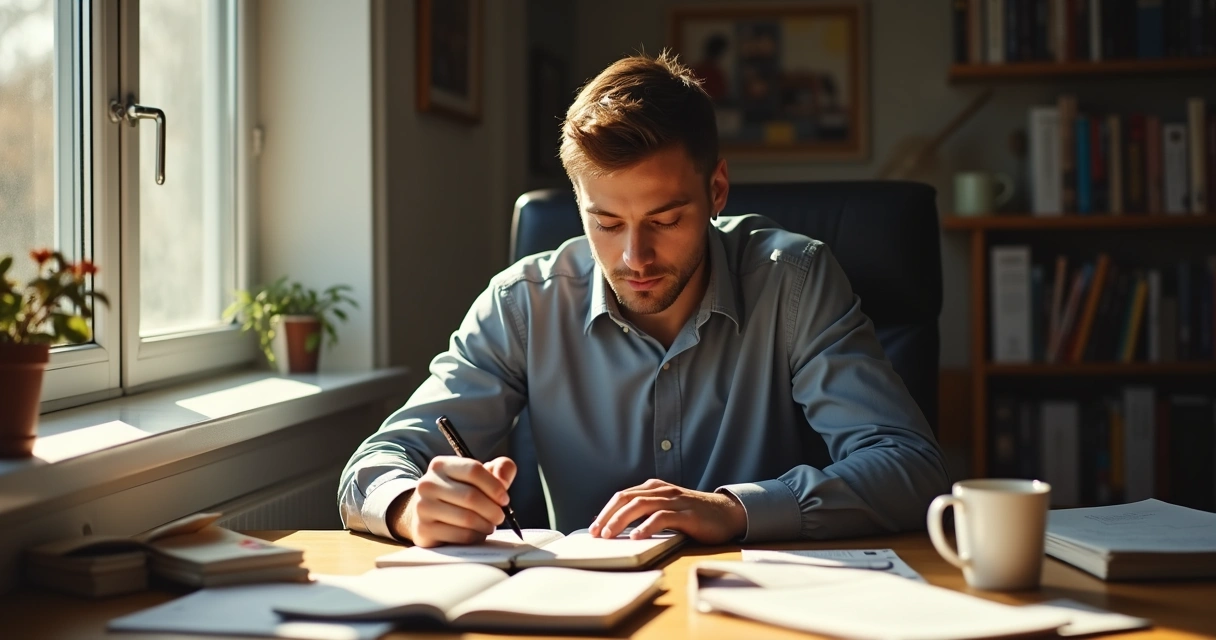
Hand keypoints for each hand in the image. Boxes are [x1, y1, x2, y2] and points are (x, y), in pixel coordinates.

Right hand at [390, 455, 515, 546]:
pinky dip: (475, 537)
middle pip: (471, 496)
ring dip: (486, 524)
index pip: (473, 470)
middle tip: (500, 516)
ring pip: (467, 518)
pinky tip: (477, 533)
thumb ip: (499, 468)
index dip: (495, 486)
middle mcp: (427, 484)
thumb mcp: (478, 476)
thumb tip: (504, 478)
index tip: (504, 499)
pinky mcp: (424, 530)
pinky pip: (460, 535)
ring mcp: (423, 507)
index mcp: (441, 465)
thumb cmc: (459, 493)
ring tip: (490, 525)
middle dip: (493, 510)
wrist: (427, 514)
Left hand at [588, 479, 746, 543]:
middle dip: (608, 516)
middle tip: (596, 533)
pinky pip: (663, 517)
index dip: (605, 511)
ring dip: (621, 520)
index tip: (593, 528)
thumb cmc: (694, 515)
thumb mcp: (666, 509)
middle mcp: (662, 491)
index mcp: (654, 488)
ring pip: (640, 505)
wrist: (727, 513)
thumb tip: (616, 528)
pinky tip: (637, 537)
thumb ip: (645, 513)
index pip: (622, 496)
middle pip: (627, 498)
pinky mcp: (687, 514)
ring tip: (609, 535)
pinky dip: (647, 526)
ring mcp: (674, 501)